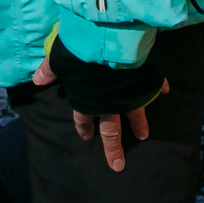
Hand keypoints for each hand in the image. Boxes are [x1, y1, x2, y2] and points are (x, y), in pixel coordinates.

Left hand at [32, 55, 165, 172]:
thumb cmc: (81, 51)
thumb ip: (50, 70)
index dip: (84, 128)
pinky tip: (165, 91)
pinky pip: (153, 86)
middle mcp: (109, 102)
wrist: (109, 38)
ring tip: (143, 135)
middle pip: (111, 129)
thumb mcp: (60, 58)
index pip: (84, 119)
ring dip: (138, 124)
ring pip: (135, 114)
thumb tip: (37, 80)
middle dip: (113, 148)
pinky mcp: (143, 79)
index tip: (87, 138)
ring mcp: (129, 93)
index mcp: (87, 100)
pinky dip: (159, 88)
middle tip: (117, 164)